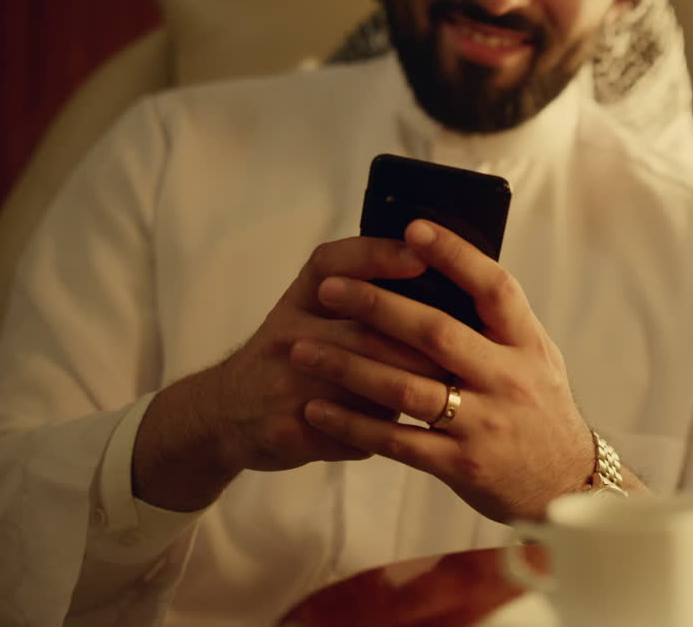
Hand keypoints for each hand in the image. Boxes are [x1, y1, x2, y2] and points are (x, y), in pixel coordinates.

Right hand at [133, 236, 444, 510]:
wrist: (225, 413)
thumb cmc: (292, 353)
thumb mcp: (312, 308)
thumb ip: (363, 292)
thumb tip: (443, 282)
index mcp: (300, 299)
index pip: (335, 263)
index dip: (379, 257)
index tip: (423, 258)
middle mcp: (288, 333)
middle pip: (364, 330)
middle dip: (421, 343)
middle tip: (467, 351)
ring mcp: (284, 384)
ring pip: (363, 386)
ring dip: (412, 391)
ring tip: (453, 394)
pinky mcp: (288, 430)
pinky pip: (353, 435)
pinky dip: (387, 436)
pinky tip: (415, 437)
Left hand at [293, 220, 596, 522]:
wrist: (564, 485)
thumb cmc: (541, 410)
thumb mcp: (536, 359)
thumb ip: (498, 324)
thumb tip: (444, 272)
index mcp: (528, 344)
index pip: (494, 288)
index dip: (455, 255)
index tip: (414, 229)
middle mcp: (508, 379)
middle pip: (436, 332)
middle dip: (377, 306)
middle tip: (330, 289)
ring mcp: (485, 424)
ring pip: (406, 388)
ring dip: (348, 366)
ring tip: (302, 350)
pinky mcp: (461, 465)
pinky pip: (397, 441)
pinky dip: (353, 424)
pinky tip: (317, 410)